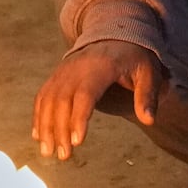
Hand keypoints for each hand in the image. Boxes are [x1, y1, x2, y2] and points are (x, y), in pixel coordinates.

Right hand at [31, 40, 159, 160]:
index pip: (85, 93)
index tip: (77, 141)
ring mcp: (64, 71)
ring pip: (48, 99)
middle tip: (64, 156)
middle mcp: (77, 68)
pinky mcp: (57, 75)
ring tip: (48, 152)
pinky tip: (38, 135)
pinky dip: (39, 116)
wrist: (115, 32)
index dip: (79, 117)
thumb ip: (148, 95)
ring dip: (45, 126)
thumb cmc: (134, 56)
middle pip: (62, 100)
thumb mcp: (148, 72)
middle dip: (60, 129)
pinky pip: (43, 96)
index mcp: (101, 66)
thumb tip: (148, 120)